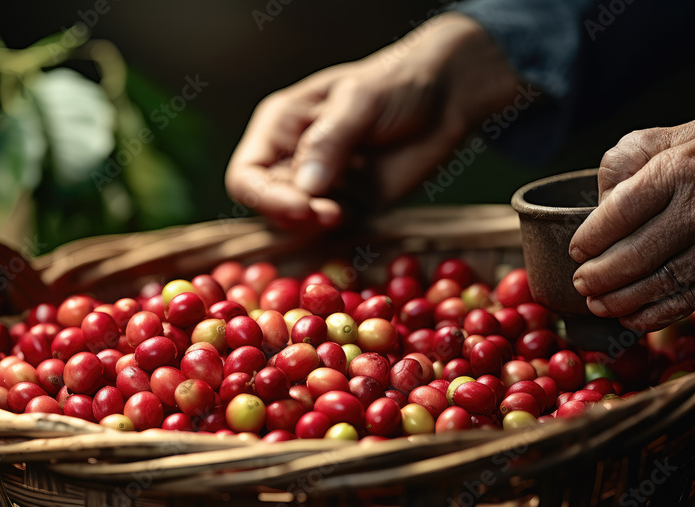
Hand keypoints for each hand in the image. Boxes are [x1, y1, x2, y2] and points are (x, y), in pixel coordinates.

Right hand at [225, 12, 520, 228]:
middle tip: (331, 213)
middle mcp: (290, 159)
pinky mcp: (347, 205)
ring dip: (313, 227)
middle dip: (293, 215)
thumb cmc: (398, 84)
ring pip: (294, 224)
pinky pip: (326, 231)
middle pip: (267, 205)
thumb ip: (331, 139)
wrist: (448, 98)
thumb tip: (306, 186)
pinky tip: (354, 216)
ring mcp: (318, 185)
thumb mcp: (361, 100)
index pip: (247, 175)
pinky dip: (333, 233)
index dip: (265, 197)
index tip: (302, 206)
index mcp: (279, 126)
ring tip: (344, 213)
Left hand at [570, 117, 694, 331]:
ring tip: (597, 305)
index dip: (593, 238)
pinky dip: (659, 313)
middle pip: (641, 253)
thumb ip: (616, 171)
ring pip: (666, 280)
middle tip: (581, 284)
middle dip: (602, 275)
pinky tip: (632, 317)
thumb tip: (598, 213)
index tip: (576, 251)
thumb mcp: (648, 144)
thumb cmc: (686, 153)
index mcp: (674, 172)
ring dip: (626, 300)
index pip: (621, 212)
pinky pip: (693, 296)